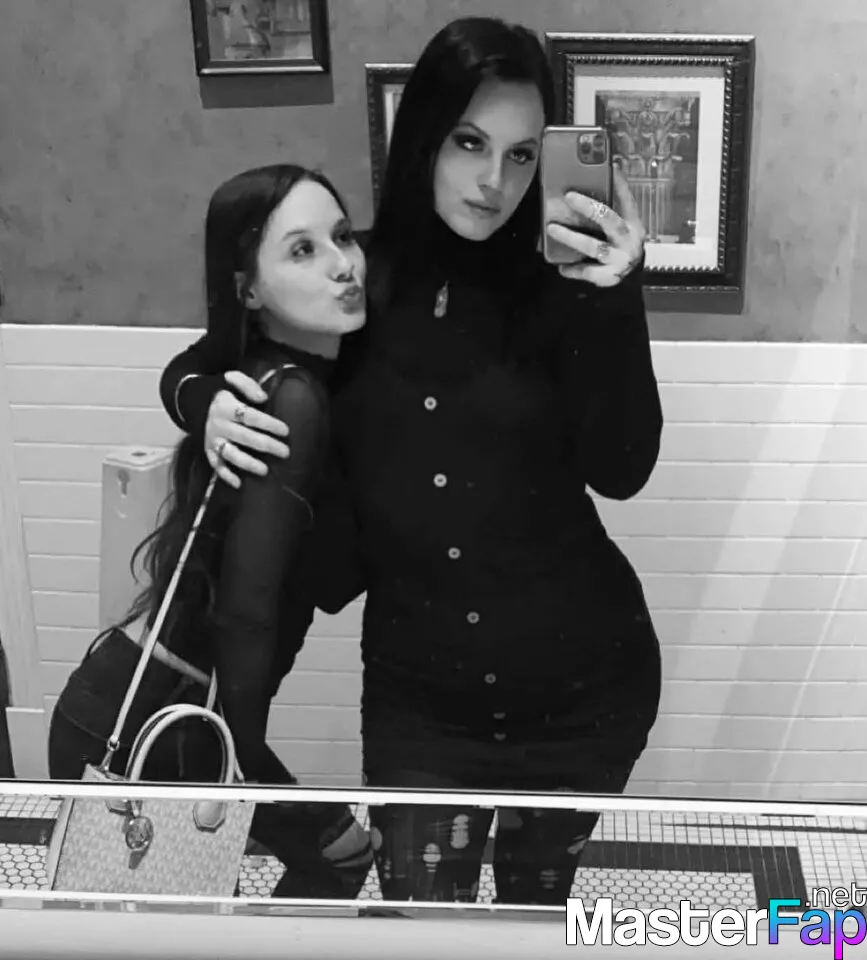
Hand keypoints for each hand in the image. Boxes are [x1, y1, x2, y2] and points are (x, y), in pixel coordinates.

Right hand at [204, 371, 290, 488]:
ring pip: (230, 454)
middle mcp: (218, 424)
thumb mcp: (231, 379)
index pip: (250, 416)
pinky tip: (239, 483)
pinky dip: (225, 475)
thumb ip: (247, 384)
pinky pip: (215, 465)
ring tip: (265, 471)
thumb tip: (263, 397)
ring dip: (248, 463)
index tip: (286, 431)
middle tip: (285, 452)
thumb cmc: (220, 391)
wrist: (190, 400)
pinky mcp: (208, 450)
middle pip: (245, 437)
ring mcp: (212, 439)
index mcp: (225, 406)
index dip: (269, 424)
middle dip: (267, 445)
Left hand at [546, 166, 645, 287]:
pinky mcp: (609, 276)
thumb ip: (615, 204)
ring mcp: (619, 258)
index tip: (608, 167)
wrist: (633, 275)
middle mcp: (627, 239)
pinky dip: (574, 269)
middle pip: (609, 219)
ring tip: (552, 228)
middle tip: (569, 196)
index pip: (626, 199)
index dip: (618, 184)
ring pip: (594, 246)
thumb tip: (607, 172)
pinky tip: (562, 266)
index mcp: (632, 222)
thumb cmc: (622, 244)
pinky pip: (589, 271)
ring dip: (571, 237)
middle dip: (588, 207)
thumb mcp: (624, 224)